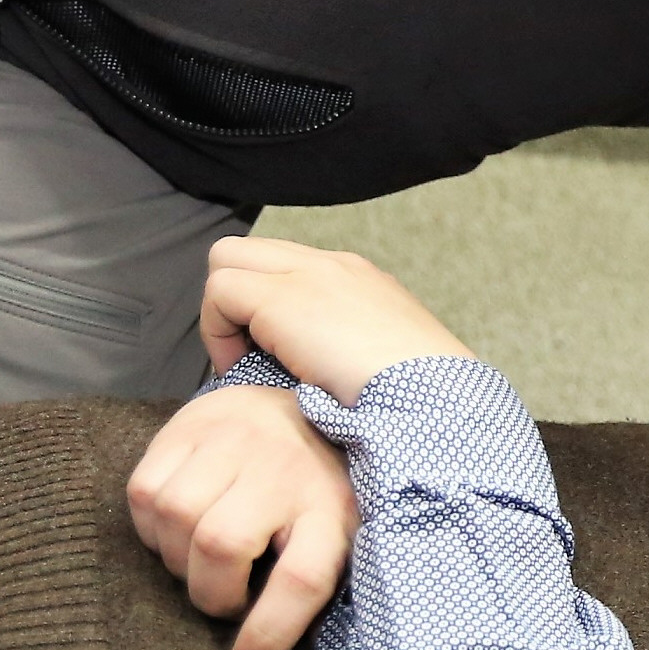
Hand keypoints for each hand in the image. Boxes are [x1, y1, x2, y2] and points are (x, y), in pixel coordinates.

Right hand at [126, 384, 355, 649]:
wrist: (306, 407)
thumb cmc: (319, 494)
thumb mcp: (339, 540)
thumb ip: (308, 590)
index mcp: (333, 509)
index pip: (303, 579)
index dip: (269, 634)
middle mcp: (285, 467)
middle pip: (222, 545)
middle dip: (210, 591)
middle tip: (224, 594)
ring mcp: (236, 438)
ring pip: (175, 515)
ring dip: (176, 557)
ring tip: (200, 559)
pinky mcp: (190, 423)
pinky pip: (145, 490)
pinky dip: (149, 525)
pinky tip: (174, 527)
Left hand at [198, 235, 472, 404]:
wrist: (430, 397)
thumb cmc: (414, 398)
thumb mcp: (382, 358)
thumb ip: (347, 345)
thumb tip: (313, 371)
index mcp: (357, 278)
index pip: (284, 265)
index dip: (262, 303)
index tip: (272, 356)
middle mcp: (331, 264)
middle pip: (247, 251)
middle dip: (232, 298)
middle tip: (246, 352)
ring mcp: (307, 274)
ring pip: (226, 259)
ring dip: (222, 313)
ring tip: (243, 362)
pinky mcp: (280, 297)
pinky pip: (220, 291)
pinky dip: (217, 330)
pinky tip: (241, 368)